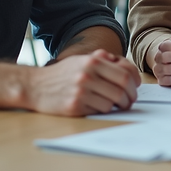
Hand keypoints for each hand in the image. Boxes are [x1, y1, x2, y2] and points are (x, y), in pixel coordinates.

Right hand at [26, 49, 140, 115]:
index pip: (125, 73)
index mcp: (93, 61)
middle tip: (129, 100)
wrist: (35, 86)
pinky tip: (96, 106)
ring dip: (117, 105)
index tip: (135, 86)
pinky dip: (102, 110)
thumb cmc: (62, 74)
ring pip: (113, 102)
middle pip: (122, 88)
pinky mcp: (75, 106)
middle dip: (130, 97)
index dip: (135, 82)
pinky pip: (99, 111)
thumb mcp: (82, 60)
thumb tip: (125, 66)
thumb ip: (103, 60)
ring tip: (112, 104)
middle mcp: (88, 75)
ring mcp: (81, 91)